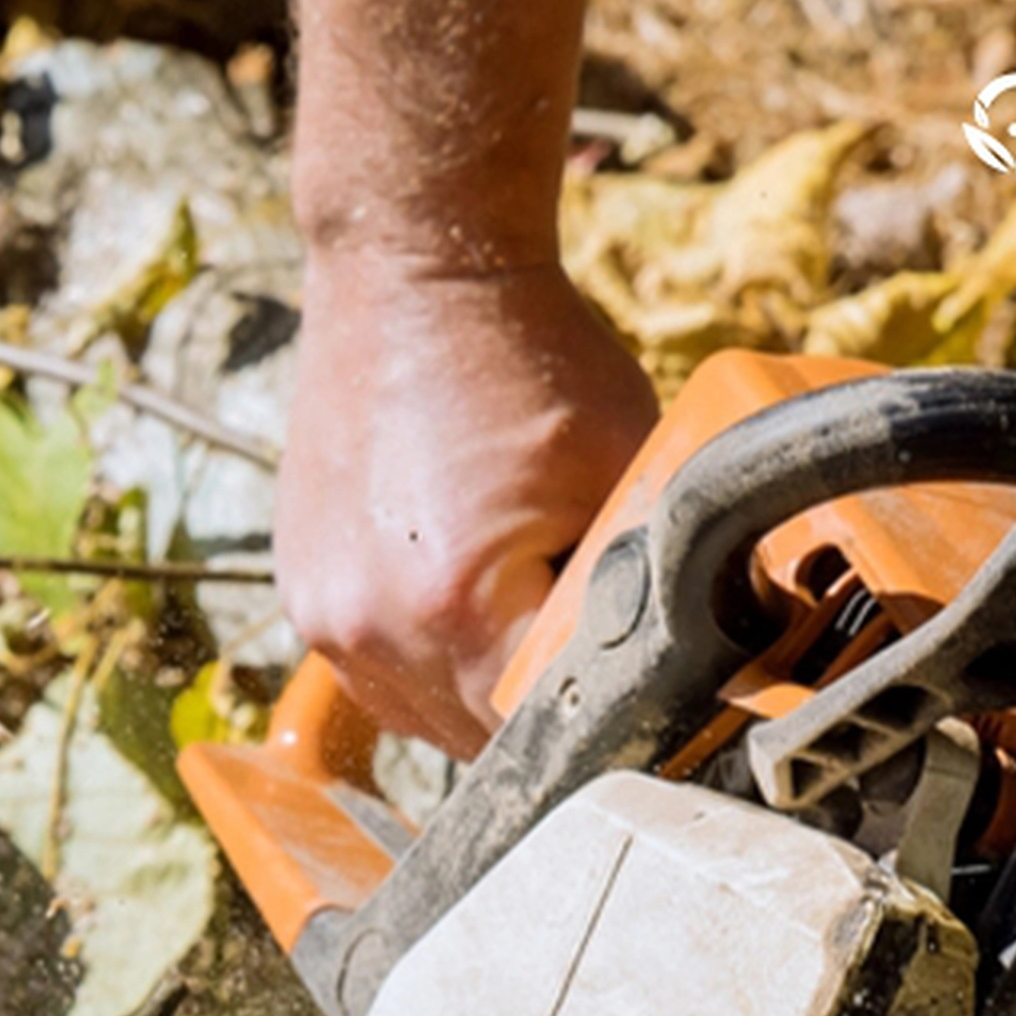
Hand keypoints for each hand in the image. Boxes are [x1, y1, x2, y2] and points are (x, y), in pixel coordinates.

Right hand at [275, 249, 662, 755]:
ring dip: (483, 695)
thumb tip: (710, 663)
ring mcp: (325, 622)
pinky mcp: (305, 599)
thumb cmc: (525, 354)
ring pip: (427, 722)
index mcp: (453, 608)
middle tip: (596, 645)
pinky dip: (434, 661)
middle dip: (545, 710)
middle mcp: (370, 631)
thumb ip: (658, 581)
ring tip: (526, 613)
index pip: (547, 738)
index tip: (646, 699)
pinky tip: (471, 599)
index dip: (607, 723)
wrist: (410, 271)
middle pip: (481, 744)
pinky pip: (383, 679)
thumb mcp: (628, 464)